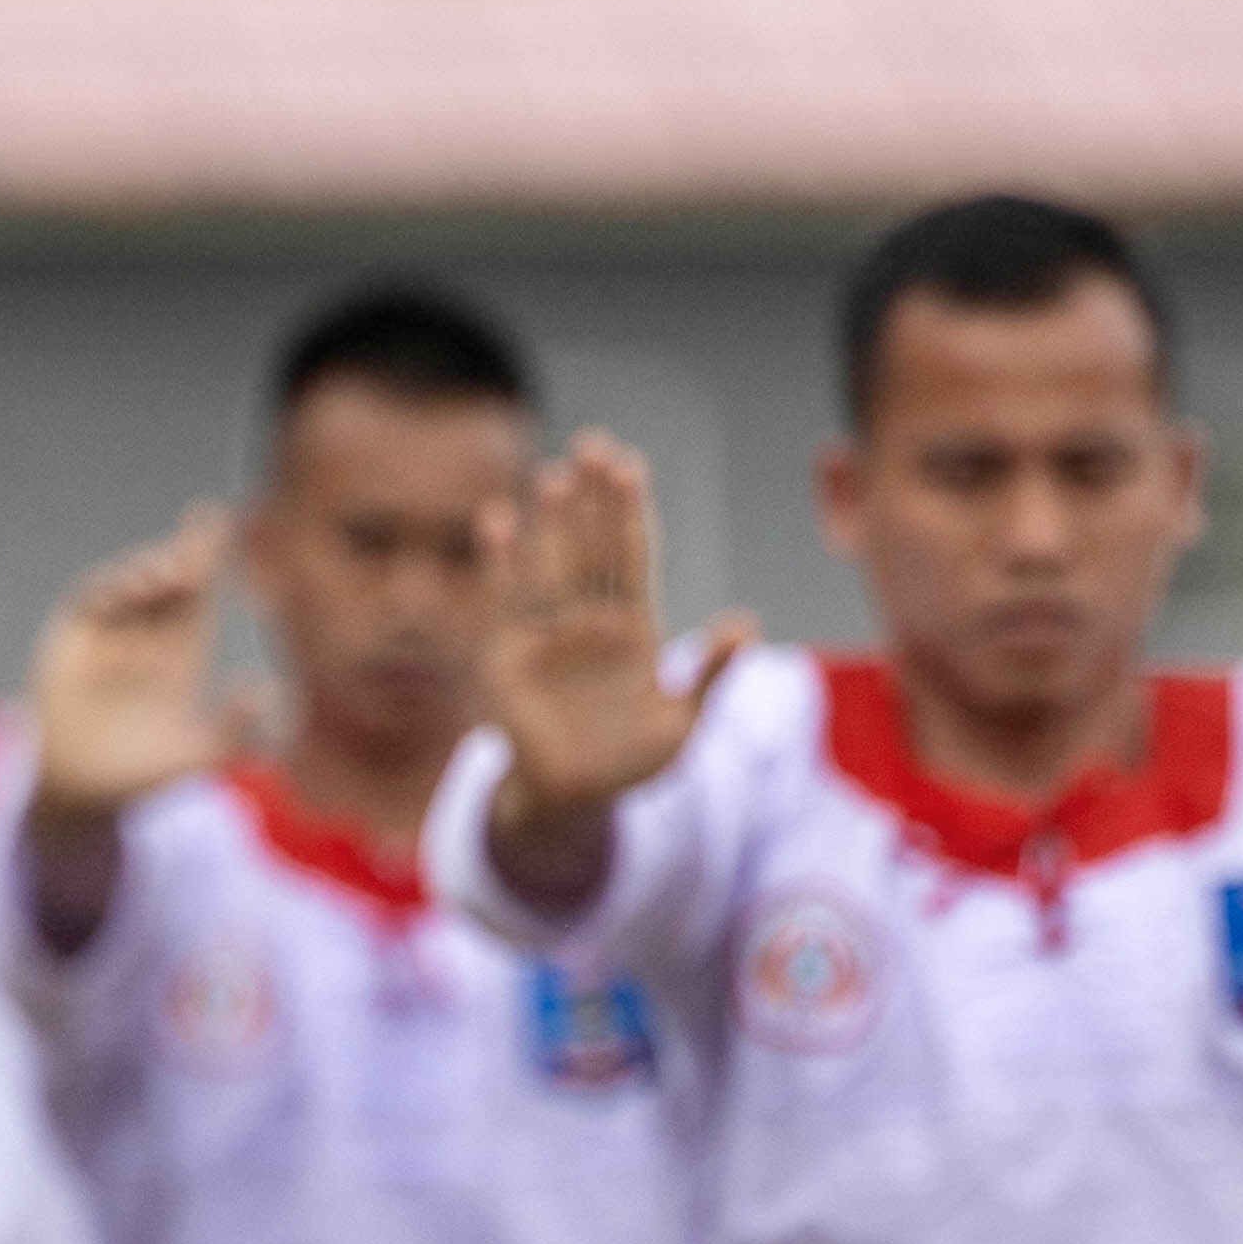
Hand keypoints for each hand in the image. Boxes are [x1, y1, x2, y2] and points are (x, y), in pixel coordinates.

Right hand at [27, 511, 231, 836]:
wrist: (83, 794)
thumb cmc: (142, 775)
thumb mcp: (199, 755)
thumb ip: (235, 730)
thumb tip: (262, 689)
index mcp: (177, 653)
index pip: (197, 596)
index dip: (208, 556)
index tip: (222, 520)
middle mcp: (143, 635)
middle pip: (168, 578)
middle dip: (187, 550)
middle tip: (207, 533)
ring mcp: (106, 635)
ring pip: (132, 584)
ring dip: (152, 570)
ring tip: (178, 572)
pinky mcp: (71, 641)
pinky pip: (90, 601)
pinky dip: (111, 589)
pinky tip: (136, 587)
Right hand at [486, 437, 750, 901]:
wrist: (574, 800)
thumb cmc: (631, 764)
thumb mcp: (681, 726)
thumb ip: (711, 677)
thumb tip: (745, 624)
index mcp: (633, 629)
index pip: (632, 558)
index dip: (630, 514)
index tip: (630, 467)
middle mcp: (590, 621)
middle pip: (593, 548)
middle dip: (593, 500)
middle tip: (593, 444)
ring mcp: (550, 635)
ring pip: (552, 566)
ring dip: (552, 523)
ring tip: (554, 475)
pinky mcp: (510, 656)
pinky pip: (504, 602)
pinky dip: (500, 563)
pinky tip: (497, 520)